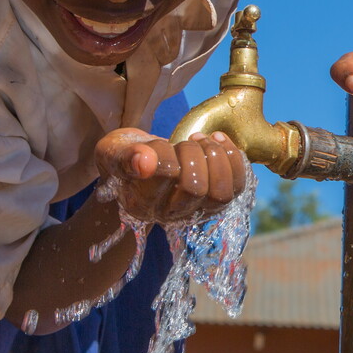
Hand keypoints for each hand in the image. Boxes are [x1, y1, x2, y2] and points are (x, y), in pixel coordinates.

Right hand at [95, 127, 246, 225]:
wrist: (145, 160)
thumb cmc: (128, 154)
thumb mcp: (114, 151)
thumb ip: (124, 156)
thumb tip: (143, 161)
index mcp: (142, 204)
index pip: (165, 180)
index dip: (165, 155)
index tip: (154, 146)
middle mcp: (172, 213)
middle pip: (196, 189)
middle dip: (193, 154)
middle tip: (183, 142)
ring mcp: (199, 208)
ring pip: (221, 193)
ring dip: (216, 157)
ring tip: (202, 140)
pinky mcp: (218, 199)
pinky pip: (238, 185)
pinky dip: (233, 156)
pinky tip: (217, 138)